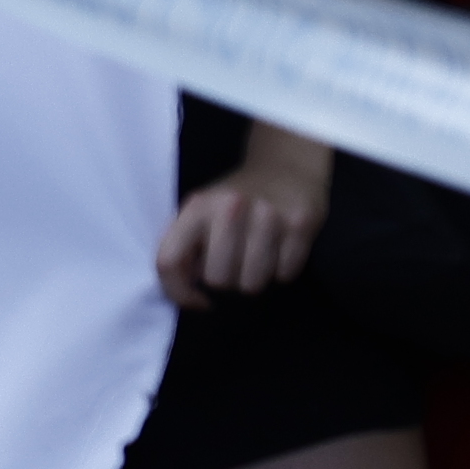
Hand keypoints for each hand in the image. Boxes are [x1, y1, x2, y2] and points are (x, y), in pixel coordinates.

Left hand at [155, 130, 332, 306]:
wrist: (285, 168)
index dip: (180, 292)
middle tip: (235, 263)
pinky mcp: (300, 224)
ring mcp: (268, 215)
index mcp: (196, 207)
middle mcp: (230, 207)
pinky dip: (282, 270)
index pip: (169, 261)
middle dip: (227, 281)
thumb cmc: (235, 201)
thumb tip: (186, 289)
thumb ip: (184, 246)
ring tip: (257, 254)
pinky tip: (280, 248)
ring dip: (255, 278)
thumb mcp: (199, 213)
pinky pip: (285, 275)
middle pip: (218, 279)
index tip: (198, 300)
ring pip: (253, 283)